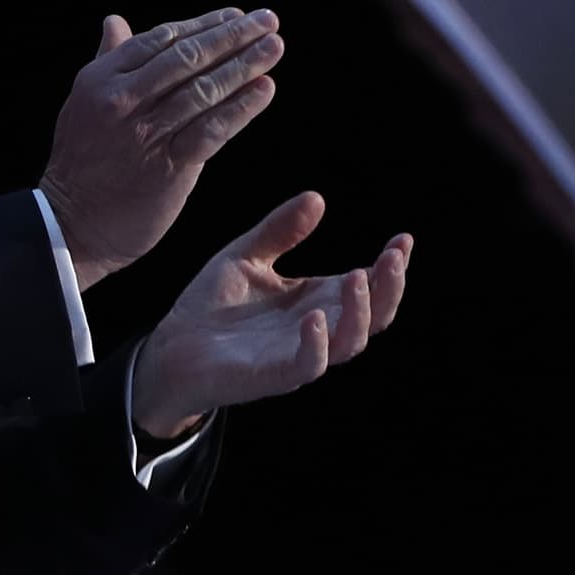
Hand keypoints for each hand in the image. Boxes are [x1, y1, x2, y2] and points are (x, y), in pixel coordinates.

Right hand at [36, 9, 282, 289]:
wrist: (72, 225)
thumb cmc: (83, 161)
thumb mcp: (84, 102)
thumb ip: (108, 60)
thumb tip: (115, 20)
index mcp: (101, 79)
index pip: (162, 39)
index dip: (204, 25)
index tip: (236, 15)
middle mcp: (121, 101)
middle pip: (186, 58)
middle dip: (232, 36)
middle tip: (268, 20)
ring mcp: (143, 134)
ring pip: (202, 91)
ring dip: (244, 66)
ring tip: (274, 48)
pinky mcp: (165, 167)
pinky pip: (211, 131)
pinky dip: (240, 109)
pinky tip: (264, 90)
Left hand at [131, 193, 409, 439]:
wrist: (170, 348)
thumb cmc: (211, 307)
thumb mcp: (245, 256)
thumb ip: (280, 231)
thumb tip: (317, 197)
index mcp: (316, 301)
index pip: (368, 285)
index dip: (390, 265)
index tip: (403, 239)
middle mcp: (316, 329)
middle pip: (374, 316)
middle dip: (389, 287)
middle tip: (393, 257)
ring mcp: (297, 355)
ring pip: (350, 342)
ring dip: (360, 312)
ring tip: (356, 277)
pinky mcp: (272, 377)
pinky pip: (307, 366)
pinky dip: (317, 344)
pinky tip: (315, 317)